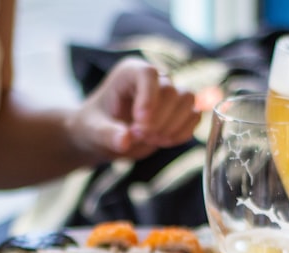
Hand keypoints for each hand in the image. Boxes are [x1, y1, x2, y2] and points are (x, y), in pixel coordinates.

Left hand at [68, 57, 199, 160]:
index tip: (139, 125)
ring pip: (187, 100)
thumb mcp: (94, 132)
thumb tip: (125, 141)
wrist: (103, 137)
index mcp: (129, 72)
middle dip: (158, 120)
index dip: (149, 98)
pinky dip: (182, 133)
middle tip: (139, 136)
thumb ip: (108, 135)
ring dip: (173, 126)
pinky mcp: (178, 111)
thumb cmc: (94, 127)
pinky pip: (194, 116)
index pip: (149, 74)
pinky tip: (163, 142)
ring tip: (152, 140)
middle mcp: (153, 78)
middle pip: (171, 90)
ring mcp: (169, 94)